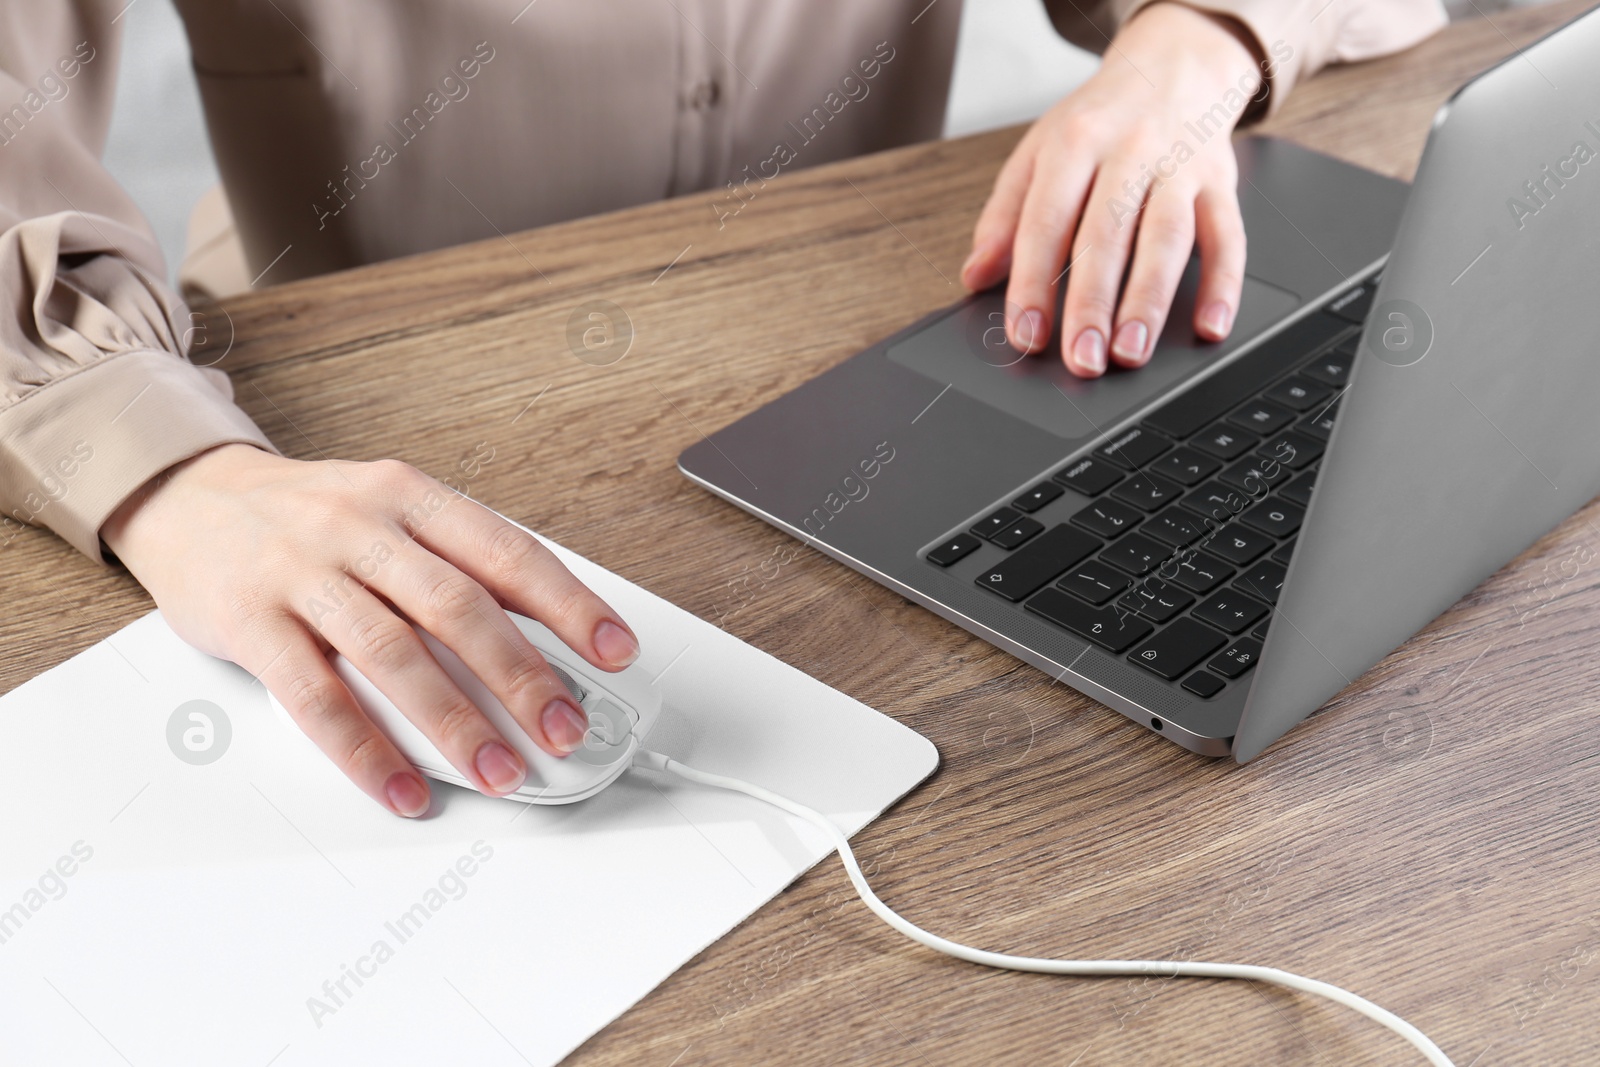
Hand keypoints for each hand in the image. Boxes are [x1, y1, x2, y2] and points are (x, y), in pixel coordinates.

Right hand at [102, 444, 641, 816]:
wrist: (189, 495)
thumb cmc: (312, 515)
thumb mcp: (393, 513)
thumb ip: (458, 566)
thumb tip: (545, 637)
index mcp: (411, 498)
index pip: (507, 552)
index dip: (570, 605)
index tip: (615, 650)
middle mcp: (362, 528)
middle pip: (458, 607)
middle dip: (522, 676)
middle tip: (564, 729)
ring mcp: (303, 573)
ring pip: (393, 654)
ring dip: (454, 723)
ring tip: (496, 770)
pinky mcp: (251, 621)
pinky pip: (314, 696)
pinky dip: (364, 750)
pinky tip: (400, 785)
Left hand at [962, 2, 1266, 376]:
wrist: (1173, 65)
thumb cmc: (1098, 122)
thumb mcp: (1038, 154)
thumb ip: (1005, 218)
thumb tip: (975, 275)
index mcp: (1073, 144)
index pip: (1046, 221)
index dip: (1033, 283)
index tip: (1026, 335)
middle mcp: (1128, 152)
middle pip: (1106, 235)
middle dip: (1091, 304)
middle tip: (1081, 359)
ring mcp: (1179, 167)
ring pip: (1166, 239)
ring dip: (1149, 301)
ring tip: (1132, 353)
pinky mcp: (1221, 183)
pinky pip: (1228, 236)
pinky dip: (1223, 285)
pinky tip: (1211, 326)